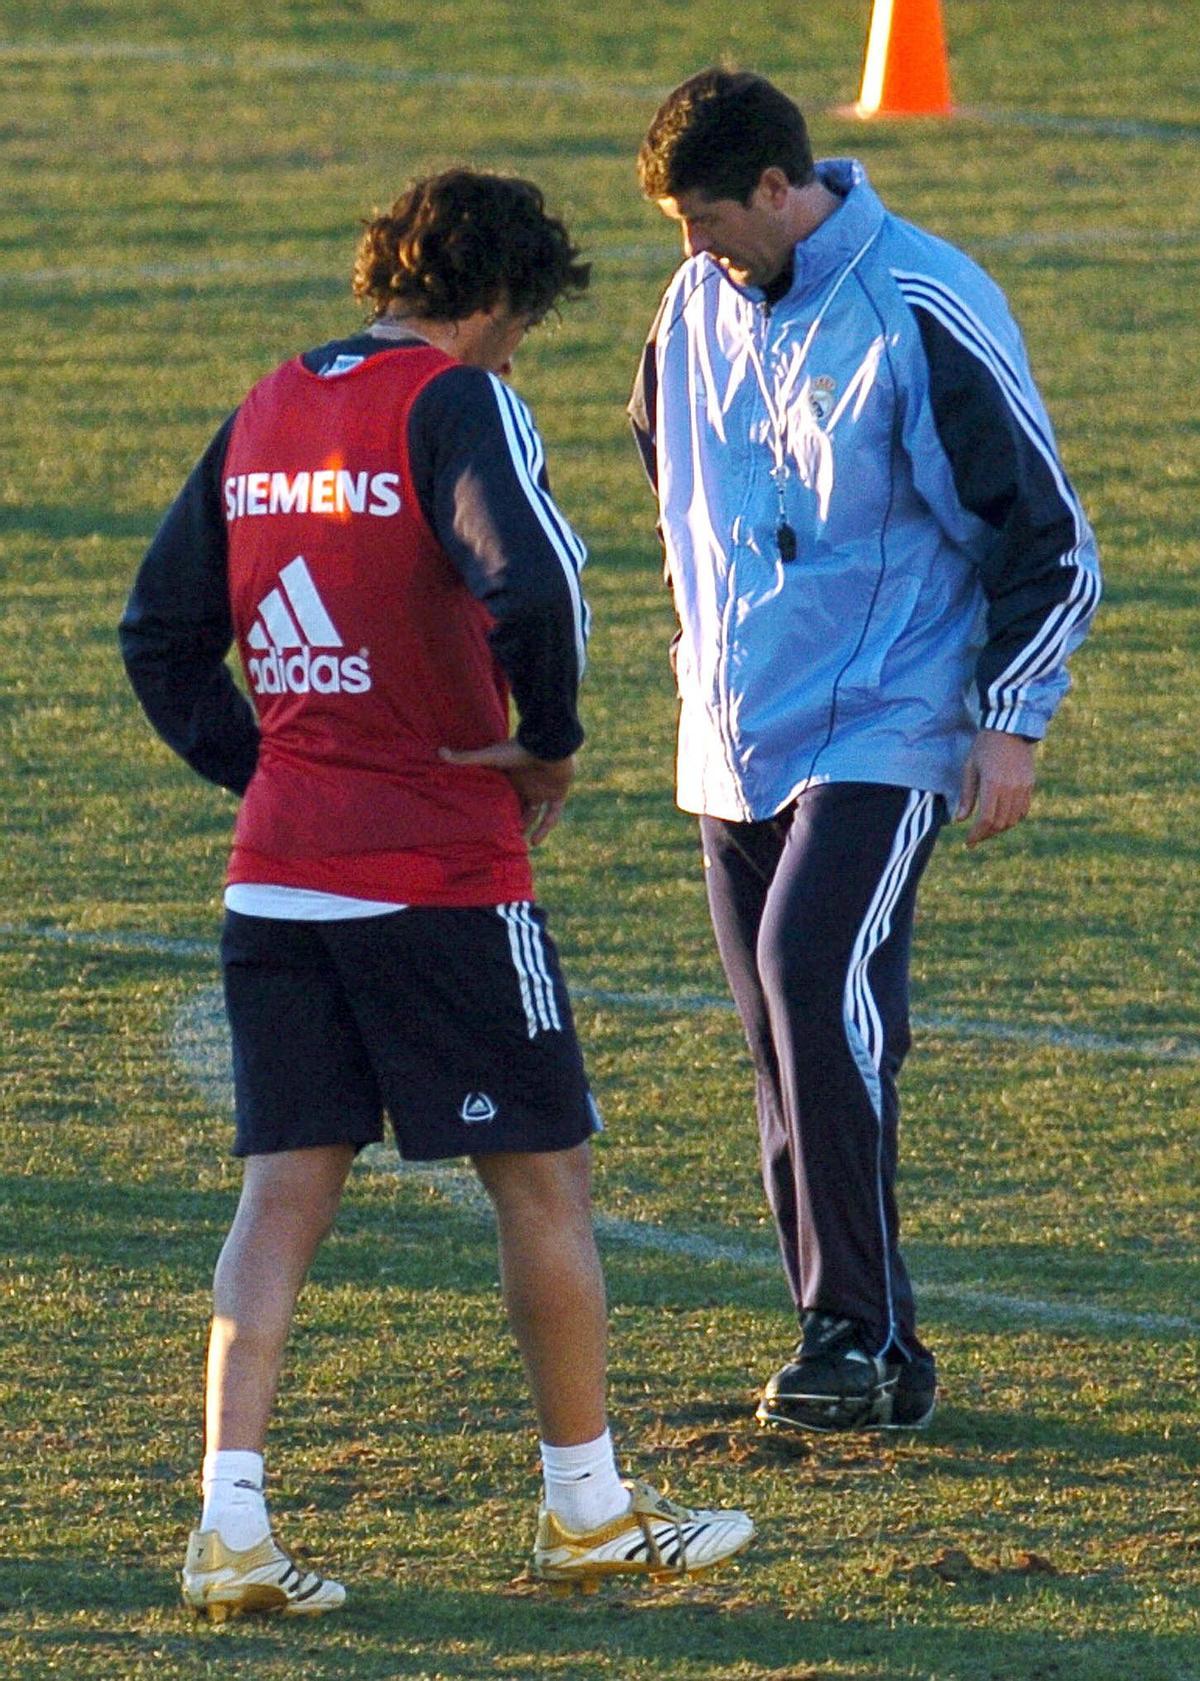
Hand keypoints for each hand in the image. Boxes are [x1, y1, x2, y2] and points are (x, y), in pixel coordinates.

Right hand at [439, 739, 574, 845]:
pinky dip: (545, 828)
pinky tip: (534, 843)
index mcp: (511, 776)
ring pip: (535, 813)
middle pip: (518, 806)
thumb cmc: (517, 749)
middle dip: (511, 820)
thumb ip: (466, 758)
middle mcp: (527, 784)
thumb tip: (439, 752)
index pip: (502, 795)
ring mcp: (543, 789)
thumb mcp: (489, 757)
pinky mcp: (558, 793)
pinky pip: (553, 815)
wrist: (547, 744)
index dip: (495, 808)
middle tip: (499, 838)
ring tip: (516, 845)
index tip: (484, 822)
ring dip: (528, 827)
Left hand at [955, 729, 1036, 848]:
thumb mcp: (970, 769)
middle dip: (986, 834)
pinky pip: (1023, 810)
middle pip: (1000, 823)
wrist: (1009, 729)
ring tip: (987, 829)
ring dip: (999, 829)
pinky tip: (1002, 819)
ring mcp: (1023, 787)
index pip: (986, 819)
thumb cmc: (984, 748)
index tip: (968, 842)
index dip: (977, 834)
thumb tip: (959, 820)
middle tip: (975, 837)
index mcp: (993, 784)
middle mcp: (1010, 789)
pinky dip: (1012, 819)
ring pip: (1013, 820)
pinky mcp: (1030, 785)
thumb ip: (967, 795)